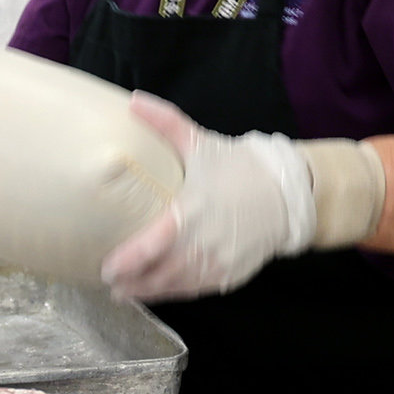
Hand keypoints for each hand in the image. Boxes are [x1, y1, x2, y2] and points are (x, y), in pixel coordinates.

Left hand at [101, 95, 311, 302]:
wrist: (287, 193)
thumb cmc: (239, 168)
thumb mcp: (201, 143)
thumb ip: (166, 123)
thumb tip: (133, 100)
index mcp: (191, 211)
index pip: (152, 245)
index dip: (127, 262)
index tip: (105, 268)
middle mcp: (203, 244)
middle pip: (159, 273)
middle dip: (130, 283)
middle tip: (108, 283)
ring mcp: (218, 264)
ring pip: (175, 286)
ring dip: (148, 292)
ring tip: (124, 292)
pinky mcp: (229, 276)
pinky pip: (195, 291)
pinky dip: (172, 293)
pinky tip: (156, 291)